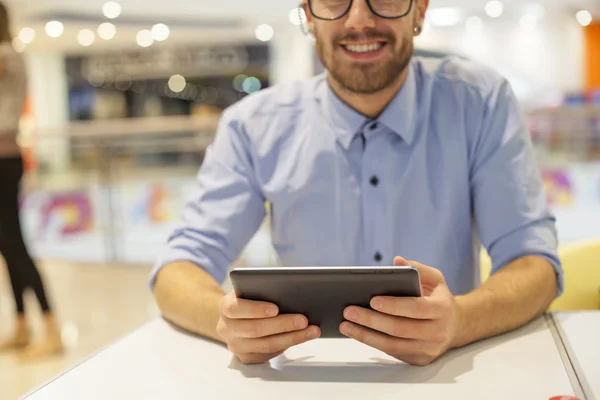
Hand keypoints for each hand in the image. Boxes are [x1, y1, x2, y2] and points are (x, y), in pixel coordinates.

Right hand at [217, 292, 320, 364]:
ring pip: (266, 345)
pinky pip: (270, 354)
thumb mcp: (251, 289)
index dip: (256, 309)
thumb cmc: (250, 299)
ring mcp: (235, 345)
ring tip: (311, 330)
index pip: (236, 308)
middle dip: (282, 325)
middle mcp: (226, 328)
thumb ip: (262, 289)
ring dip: (292, 337)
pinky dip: (288, 345)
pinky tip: (303, 337)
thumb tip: (291, 290)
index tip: (276, 308)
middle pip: (254, 329)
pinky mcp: (246, 357)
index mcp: (226, 307)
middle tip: (303, 320)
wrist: (237, 317)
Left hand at [340, 256, 462, 365]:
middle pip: (399, 329)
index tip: (372, 300)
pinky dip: (372, 343)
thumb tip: (397, 261)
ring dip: (366, 336)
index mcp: (442, 309)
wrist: (456, 326)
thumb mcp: (435, 279)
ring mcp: (429, 349)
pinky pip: (392, 352)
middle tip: (349, 311)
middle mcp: (438, 332)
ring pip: (392, 345)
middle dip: (371, 320)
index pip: (416, 309)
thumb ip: (417, 268)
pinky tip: (357, 333)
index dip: (394, 305)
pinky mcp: (419, 359)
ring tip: (345, 324)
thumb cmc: (439, 299)